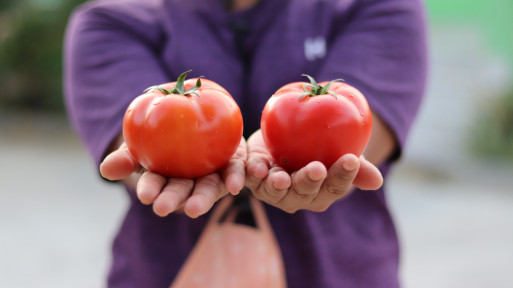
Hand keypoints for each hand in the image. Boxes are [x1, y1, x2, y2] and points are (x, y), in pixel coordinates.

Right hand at [100, 138, 246, 217]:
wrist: (193, 113)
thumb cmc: (160, 130)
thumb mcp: (139, 140)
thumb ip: (126, 156)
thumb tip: (105, 170)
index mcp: (166, 178)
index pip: (156, 185)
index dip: (151, 190)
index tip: (144, 195)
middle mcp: (189, 180)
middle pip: (182, 192)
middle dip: (173, 200)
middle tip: (163, 209)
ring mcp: (211, 175)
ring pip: (208, 189)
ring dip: (202, 199)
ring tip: (195, 209)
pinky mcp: (232, 165)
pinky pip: (235, 172)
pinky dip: (236, 179)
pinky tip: (236, 187)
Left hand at [245, 130, 382, 212]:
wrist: (287, 139)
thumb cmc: (320, 150)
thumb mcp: (340, 153)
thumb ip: (356, 167)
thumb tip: (377, 181)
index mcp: (323, 193)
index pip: (335, 187)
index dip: (343, 176)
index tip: (352, 160)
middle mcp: (299, 197)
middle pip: (305, 191)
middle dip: (310, 181)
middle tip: (318, 169)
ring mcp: (275, 191)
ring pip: (277, 190)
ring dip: (279, 185)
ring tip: (282, 177)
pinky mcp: (254, 178)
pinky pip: (251, 178)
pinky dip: (252, 174)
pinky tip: (257, 168)